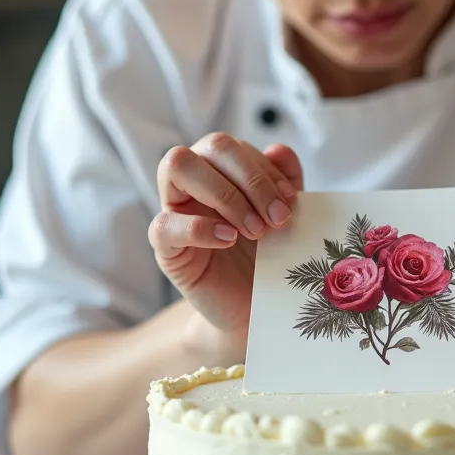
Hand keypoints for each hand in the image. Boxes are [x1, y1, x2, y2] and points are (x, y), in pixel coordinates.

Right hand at [148, 133, 301, 344]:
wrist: (253, 309)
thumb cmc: (266, 259)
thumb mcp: (284, 219)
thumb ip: (285, 184)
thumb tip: (278, 149)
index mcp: (222, 170)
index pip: (237, 146)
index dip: (266, 169)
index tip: (291, 201)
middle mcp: (195, 182)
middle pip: (211, 145)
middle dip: (251, 178)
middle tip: (277, 217)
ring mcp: (175, 211)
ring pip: (176, 165)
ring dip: (224, 194)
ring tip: (255, 230)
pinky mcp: (166, 248)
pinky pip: (164, 224)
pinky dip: (199, 227)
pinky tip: (229, 239)